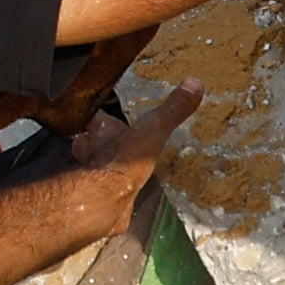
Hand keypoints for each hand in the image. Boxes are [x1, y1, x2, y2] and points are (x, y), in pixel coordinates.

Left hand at [69, 83, 199, 195]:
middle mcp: (91, 151)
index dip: (100, 115)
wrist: (105, 202)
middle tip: (115, 141)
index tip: (107, 112)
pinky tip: (126, 193)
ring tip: (123, 166)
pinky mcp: (100, 197)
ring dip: (107, 165)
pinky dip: (114, 190)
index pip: (95, 116)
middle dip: (100, 141)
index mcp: (101, 130)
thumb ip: (171, 110)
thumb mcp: (153, 130)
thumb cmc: (122, 161)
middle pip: (90, 141)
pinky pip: (106, 190)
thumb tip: (194, 83)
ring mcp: (93, 176)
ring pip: (96, 166)